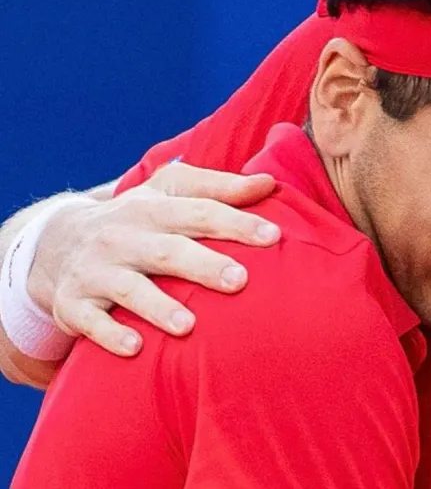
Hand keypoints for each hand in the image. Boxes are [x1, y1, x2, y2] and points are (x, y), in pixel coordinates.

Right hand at [27, 163, 279, 356]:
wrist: (55, 242)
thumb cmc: (137, 218)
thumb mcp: (169, 192)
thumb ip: (219, 188)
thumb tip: (269, 183)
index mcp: (153, 208)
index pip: (199, 211)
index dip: (236, 222)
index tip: (273, 236)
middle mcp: (123, 237)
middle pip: (167, 250)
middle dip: (203, 265)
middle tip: (240, 280)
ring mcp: (96, 271)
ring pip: (130, 289)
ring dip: (158, 307)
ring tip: (188, 326)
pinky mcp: (73, 303)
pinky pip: (90, 321)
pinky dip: (110, 335)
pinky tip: (136, 348)